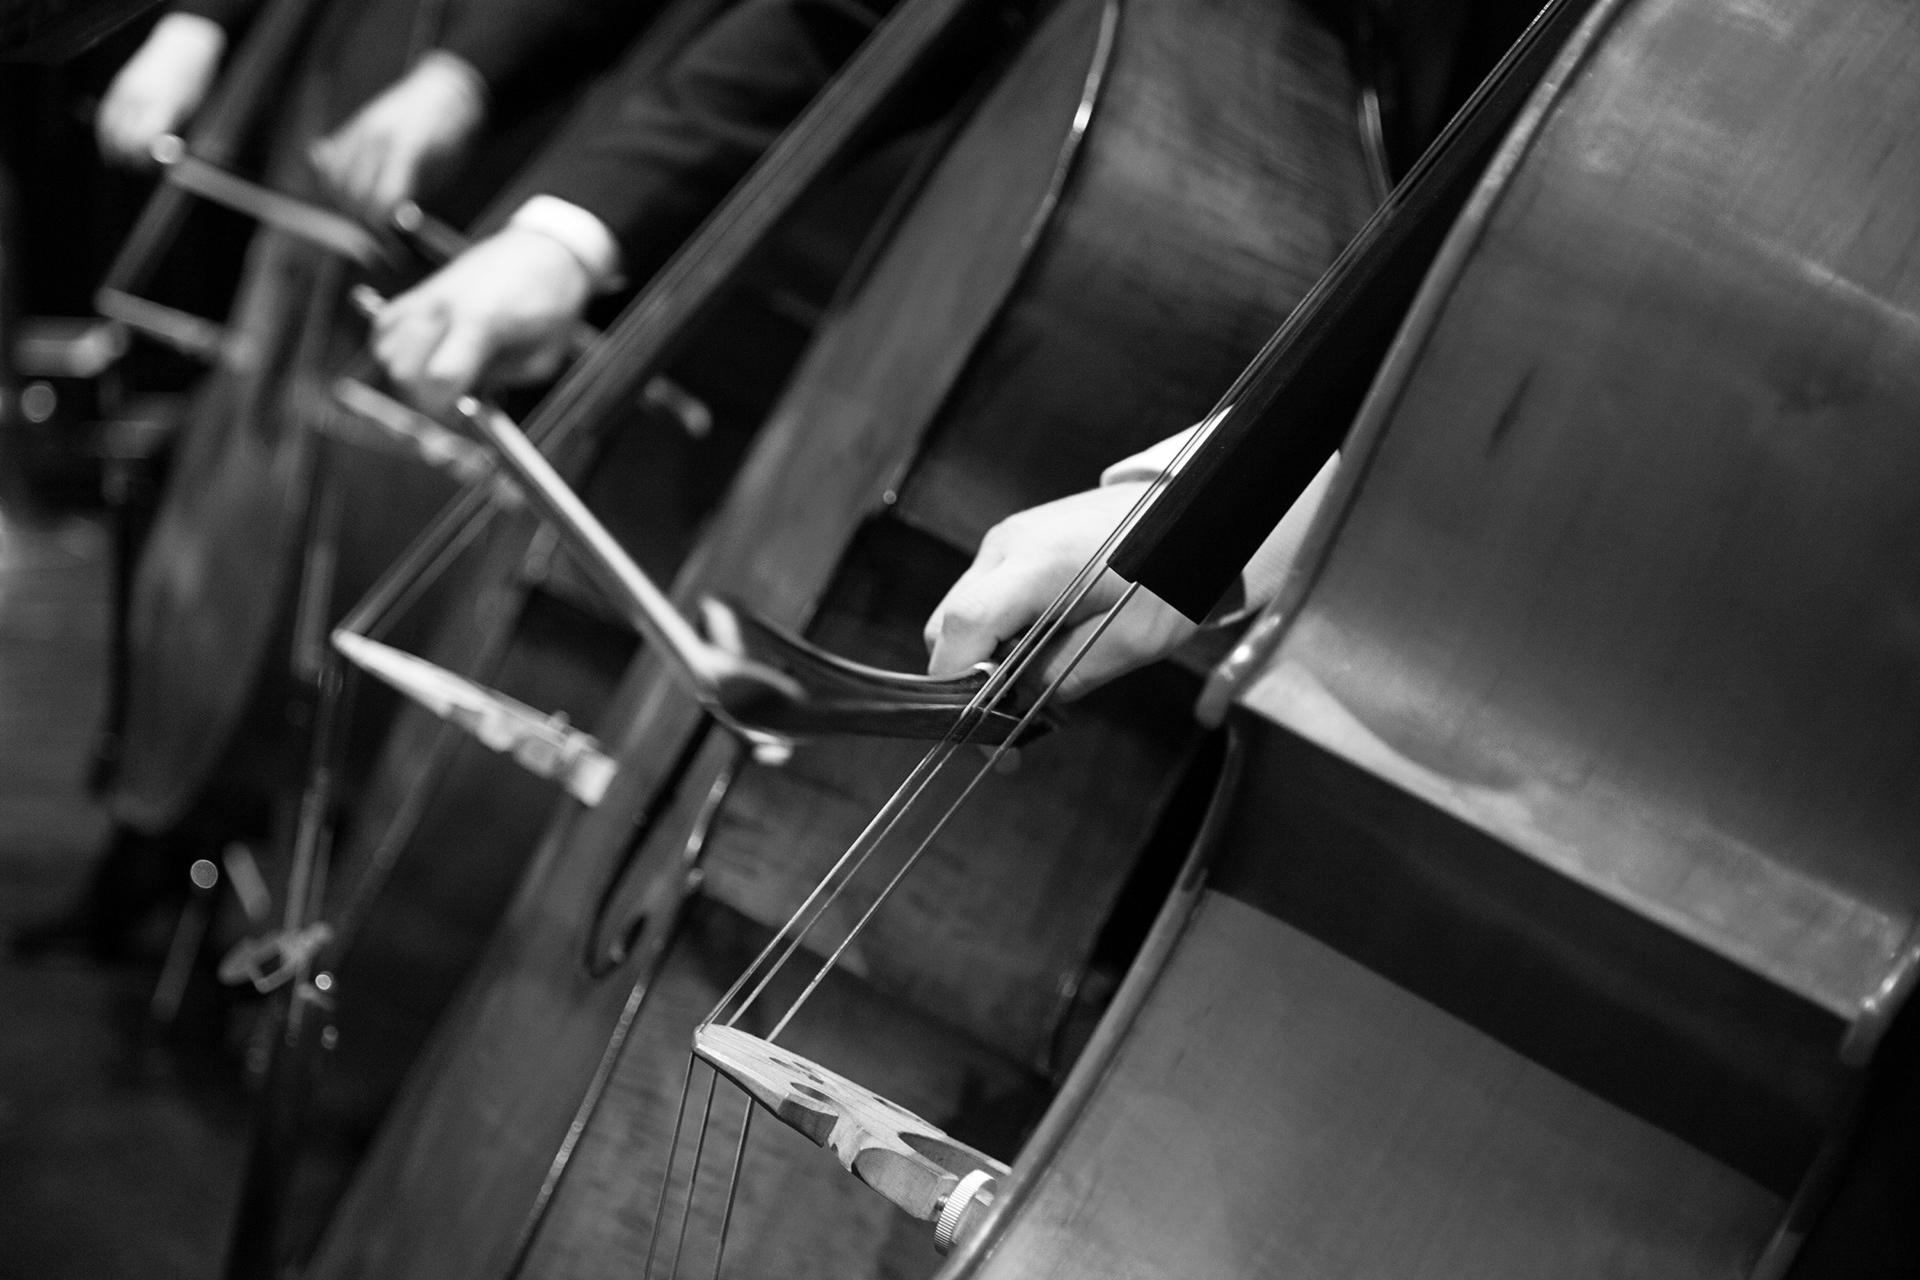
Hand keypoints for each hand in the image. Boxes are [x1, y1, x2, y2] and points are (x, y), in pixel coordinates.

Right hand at [96, 13, 225, 167]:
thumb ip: (174, 134)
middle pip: (122, 139)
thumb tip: (161, 159)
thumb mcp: (191, 111)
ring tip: (117, 162)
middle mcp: (139, 98)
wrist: (183, 46)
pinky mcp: (118, 85)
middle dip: (127, 159)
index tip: (150, 171)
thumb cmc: (194, 82)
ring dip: (110, 148)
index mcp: (162, 107)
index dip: (144, 162)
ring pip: (107, 127)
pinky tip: (109, 143)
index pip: (142, 143)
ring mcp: (125, 90)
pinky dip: (104, 131)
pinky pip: (104, 113)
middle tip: (134, 171)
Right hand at [309, 53, 486, 222]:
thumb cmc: (450, 134)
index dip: (384, 223)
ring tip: (363, 209)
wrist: (444, 89)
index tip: (391, 233)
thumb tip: (395, 220)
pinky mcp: (350, 128)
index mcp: (404, 148)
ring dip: (342, 200)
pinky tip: (347, 189)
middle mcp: (375, 137)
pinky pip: (326, 160)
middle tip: (378, 226)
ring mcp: (359, 130)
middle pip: (351, 194)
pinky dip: (330, 179)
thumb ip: (414, 192)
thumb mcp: (443, 168)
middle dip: (363, 216)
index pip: (381, 199)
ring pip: (331, 179)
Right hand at [370, 227, 590, 410]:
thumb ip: (502, 382)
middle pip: (403, 369)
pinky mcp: (418, 292)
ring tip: (439, 382)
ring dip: (407, 378)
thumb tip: (466, 404)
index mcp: (483, 319)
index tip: (458, 421)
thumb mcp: (542, 356)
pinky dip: (393, 352)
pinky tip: (421, 360)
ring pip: (386, 351)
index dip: (444, 409)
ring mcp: (427, 295)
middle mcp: (445, 305)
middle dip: (423, 400)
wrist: (544, 250)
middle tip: (450, 407)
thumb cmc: (550, 301)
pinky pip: (385, 329)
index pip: (441, 376)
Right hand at [924, 482, 1197, 700]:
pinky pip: (984, 594)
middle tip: (1008, 715)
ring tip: (1031, 678)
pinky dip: (997, 628)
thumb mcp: (1134, 640)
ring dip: (984, 653)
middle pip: (949, 623)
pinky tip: (1036, 645)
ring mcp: (1008, 538)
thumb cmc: (1173, 568)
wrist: (1190, 512)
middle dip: (968, 676)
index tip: (980, 725)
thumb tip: (1020, 705)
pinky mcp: (1014, 541)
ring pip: (960, 611)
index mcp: (1041, 563)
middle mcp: (1011, 544)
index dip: (958, 681)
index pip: (965, 625)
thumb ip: (1069, 675)